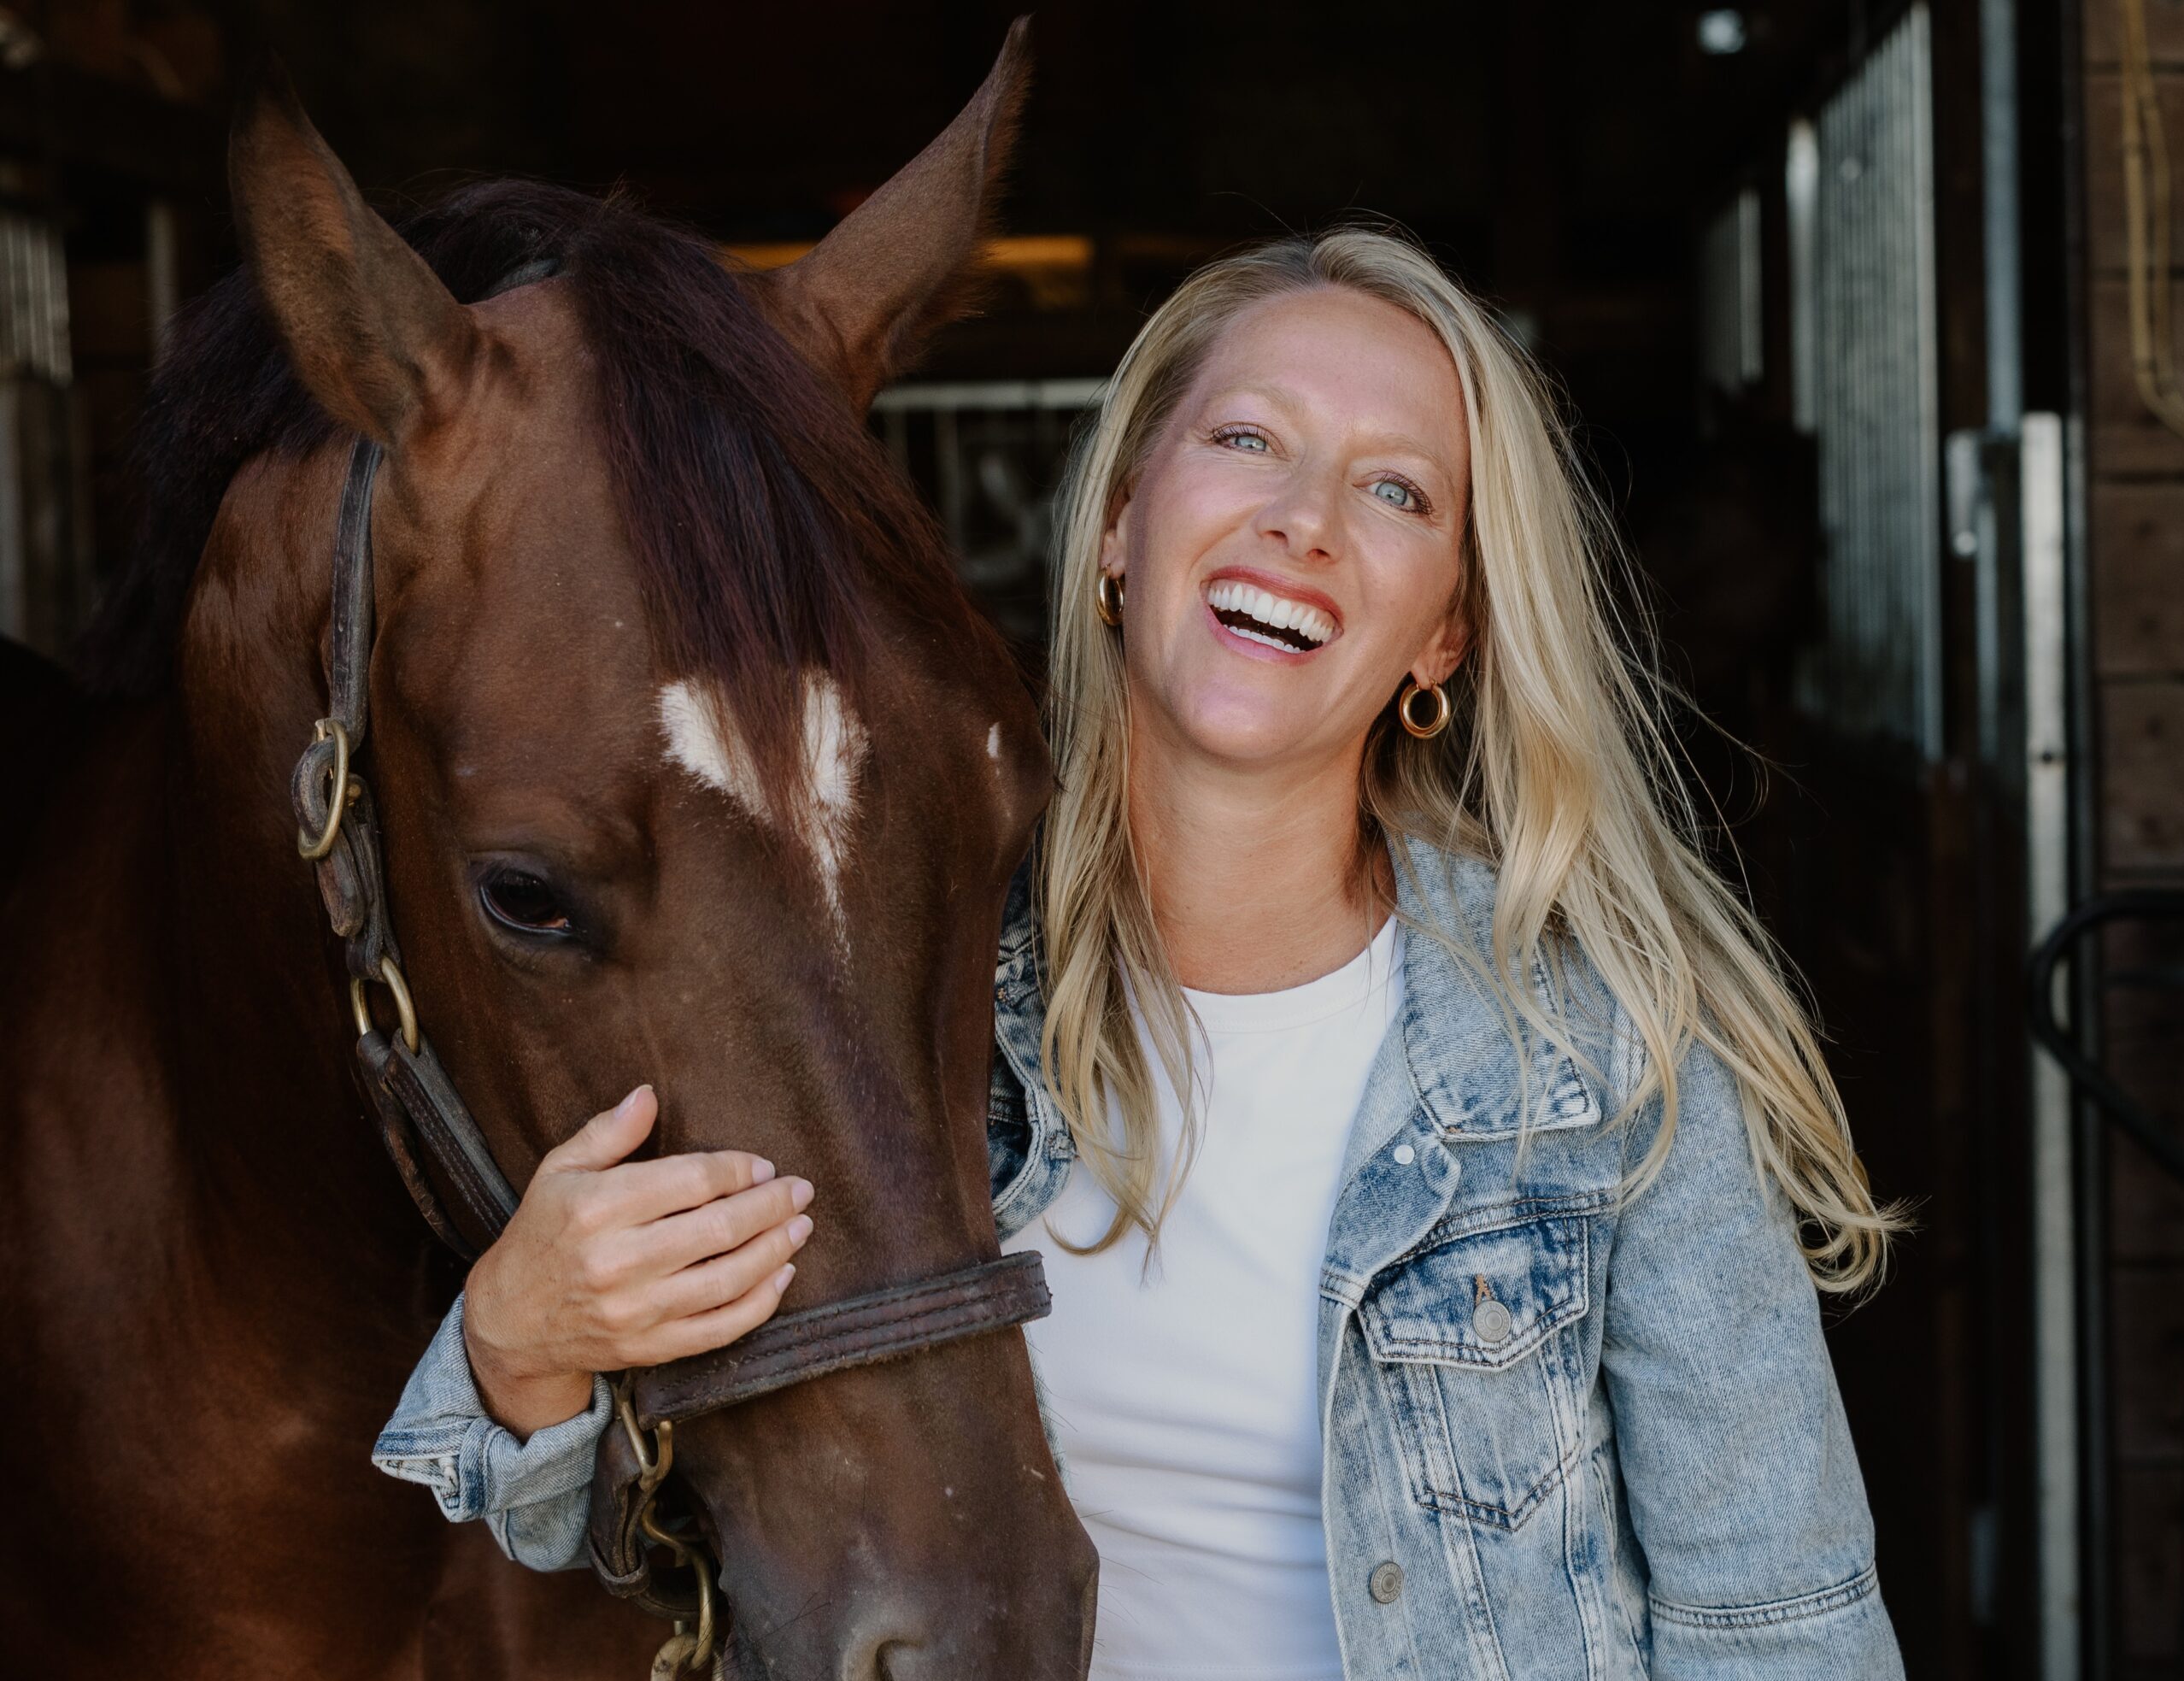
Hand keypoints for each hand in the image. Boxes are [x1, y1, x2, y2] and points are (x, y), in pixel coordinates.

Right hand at [461, 1085, 812, 1436]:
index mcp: (597, 1207)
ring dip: (776, 1250)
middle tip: (801, 1190)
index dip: (737, 1171)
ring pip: (728, 1280)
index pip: (691, 1181)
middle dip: (771, 1206)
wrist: (509, 1321)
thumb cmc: (542, 1232)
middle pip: (719, 1229)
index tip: (763, 1166)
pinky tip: (782, 1275)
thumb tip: (649, 1093)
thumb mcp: (559, 1171)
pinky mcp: (648, 1348)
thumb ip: (608, 1132)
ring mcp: (635, 1311)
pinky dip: (760, 1303)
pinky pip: (720, 1329)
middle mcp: (617, 1261)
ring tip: (801, 1227)